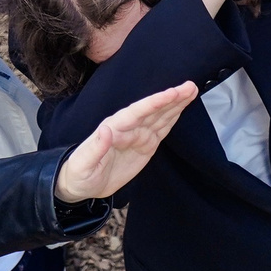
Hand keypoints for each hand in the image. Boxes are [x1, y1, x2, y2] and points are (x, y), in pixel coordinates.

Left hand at [54, 82, 197, 201]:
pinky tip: (182, 108)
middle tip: (190, 86)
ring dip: (176, 104)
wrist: (80, 184)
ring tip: (191, 90)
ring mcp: (137, 136)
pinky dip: (172, 118)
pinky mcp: (144, 145)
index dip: (155, 102)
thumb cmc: (79, 173)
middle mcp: (127, 128)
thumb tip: (107, 129)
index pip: (137, 112)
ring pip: (160, 116)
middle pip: (152, 110)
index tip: (172, 93)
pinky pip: (161, 129)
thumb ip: (96, 146)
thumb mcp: (84, 164)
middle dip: (171, 99)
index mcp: (114, 128)